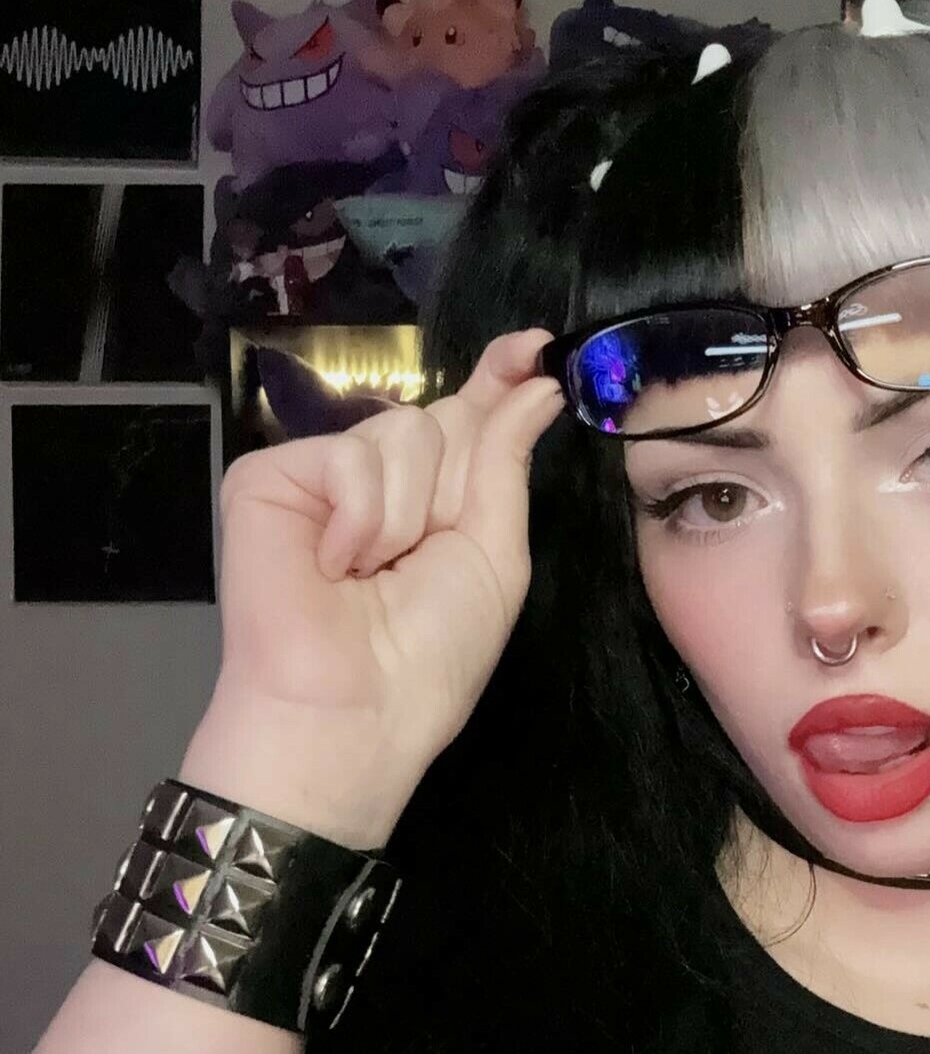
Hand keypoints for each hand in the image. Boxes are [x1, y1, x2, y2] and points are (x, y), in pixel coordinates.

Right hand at [207, 329, 562, 806]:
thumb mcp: (494, 557)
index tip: (535, 345)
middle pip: (440, 420)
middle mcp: (381, 481)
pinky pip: (348, 455)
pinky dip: (359, 517)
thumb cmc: (431, 655)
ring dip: (407, 516)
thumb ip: (506, 463)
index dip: (499, 380)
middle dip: (452, 482)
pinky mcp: (269, 477)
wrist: (353, 708)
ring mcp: (322, 475)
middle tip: (424, 553)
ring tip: (373, 575)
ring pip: (401, 434)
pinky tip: (335, 565)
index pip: (470, 420)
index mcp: (437, 502)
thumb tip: (536, 383)